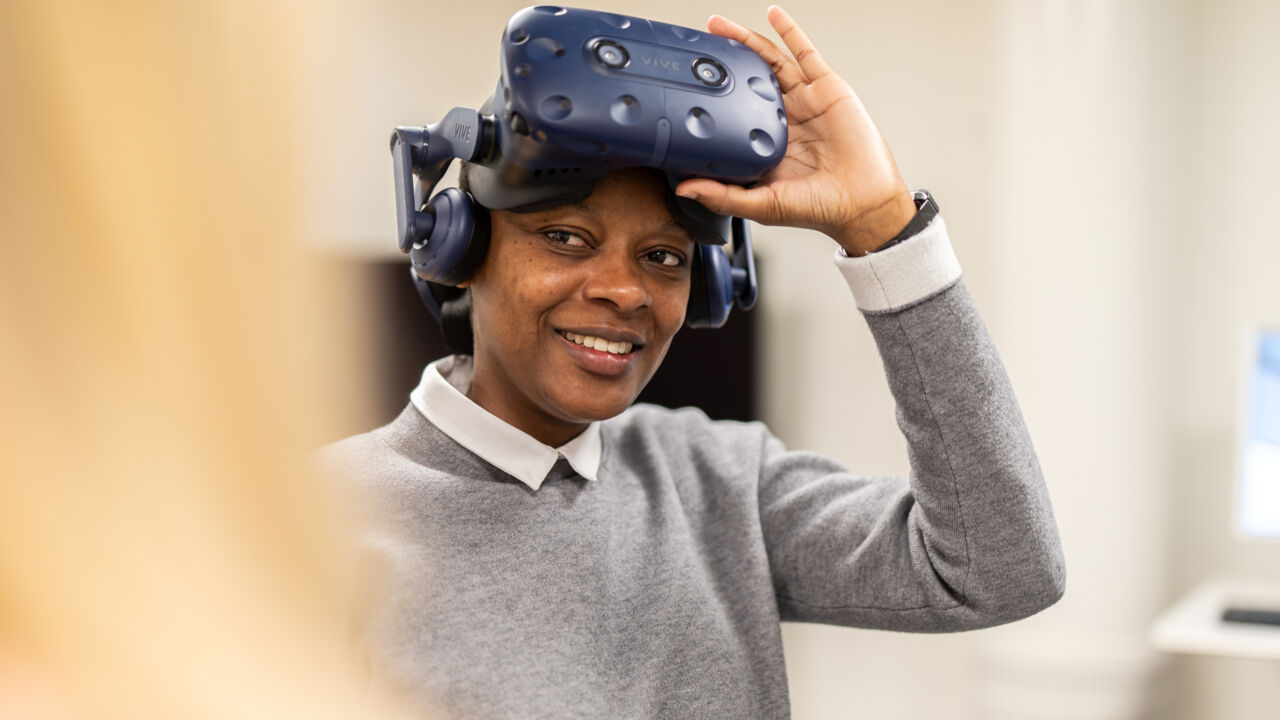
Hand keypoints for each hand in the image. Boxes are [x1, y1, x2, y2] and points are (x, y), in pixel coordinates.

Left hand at [674, 5, 916, 255]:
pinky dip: (790, 31)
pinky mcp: (827, 88)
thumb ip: (722, 196)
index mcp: (765, 142)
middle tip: (700, 42)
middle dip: (724, 58)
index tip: (685, 83)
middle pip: (748, 78)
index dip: (711, 95)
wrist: (862, 204)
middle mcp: (784, 118)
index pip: (732, 110)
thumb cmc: (818, 208)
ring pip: (770, 61)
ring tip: (720, 25)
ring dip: (746, 40)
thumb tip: (684, 189)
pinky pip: (806, 53)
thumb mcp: (761, 205)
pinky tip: (774, 14)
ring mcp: (805, 101)